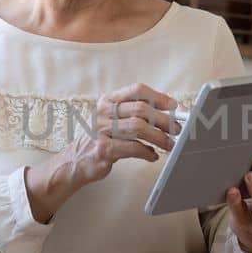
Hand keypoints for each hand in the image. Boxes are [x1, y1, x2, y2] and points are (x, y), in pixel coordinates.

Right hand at [25, 83, 180, 222]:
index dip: (158, 97)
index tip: (173, 106)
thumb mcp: (111, 119)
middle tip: (176, 129)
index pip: (137, 90)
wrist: (74, 161)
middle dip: (164, 120)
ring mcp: (102, 130)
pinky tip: (152, 156)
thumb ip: (133, 113)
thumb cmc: (99, 139)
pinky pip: (133, 148)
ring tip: (169, 144)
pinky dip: (147, 152)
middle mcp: (103, 112)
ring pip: (139, 128)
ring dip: (159, 137)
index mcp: (108, 100)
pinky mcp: (103, 149)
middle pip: (141, 110)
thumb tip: (165, 113)